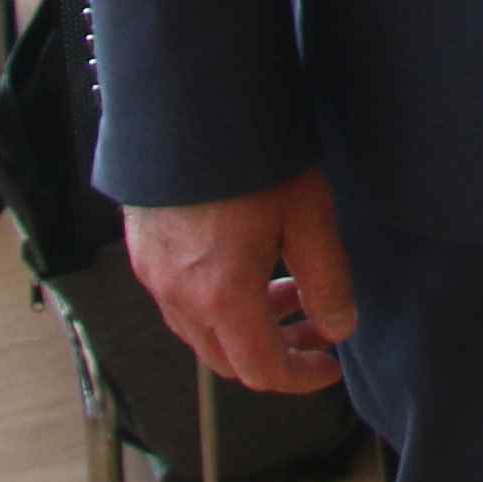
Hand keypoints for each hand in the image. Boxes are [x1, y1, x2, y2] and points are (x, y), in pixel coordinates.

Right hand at [127, 175, 356, 396]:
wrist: (184, 103)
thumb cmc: (250, 154)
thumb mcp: (307, 215)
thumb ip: (327, 280)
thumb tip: (340, 327)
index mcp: (221, 297)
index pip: (262, 371)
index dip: (301, 378)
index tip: (329, 366)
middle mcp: (179, 297)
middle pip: (228, 360)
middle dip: (276, 353)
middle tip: (316, 327)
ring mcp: (153, 276)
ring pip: (202, 333)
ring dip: (247, 327)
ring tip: (288, 289)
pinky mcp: (142, 250)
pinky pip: (180, 302)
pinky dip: (218, 304)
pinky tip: (247, 267)